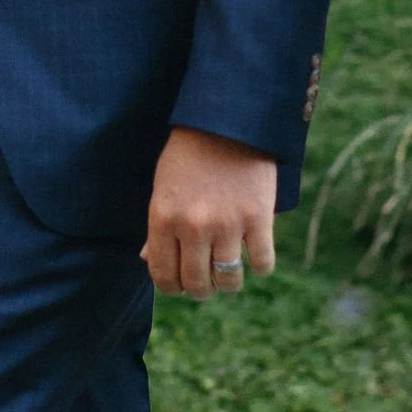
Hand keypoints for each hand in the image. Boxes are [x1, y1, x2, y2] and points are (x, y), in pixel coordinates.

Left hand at [145, 126, 276, 297]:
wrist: (227, 121)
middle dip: (200, 290)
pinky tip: (254, 255)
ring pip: (228, 280)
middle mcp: (193, 226)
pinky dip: (260, 266)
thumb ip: (157, 227)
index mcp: (163, 218)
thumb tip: (148, 261)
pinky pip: (262, 264)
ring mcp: (227, 224)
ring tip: (227, 271)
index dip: (172, 287)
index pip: (163, 276)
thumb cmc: (188, 154)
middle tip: (205, 282)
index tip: (179, 284)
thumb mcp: (163, 187)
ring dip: (228, 282)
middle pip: (196, 284)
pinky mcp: (259, 219)